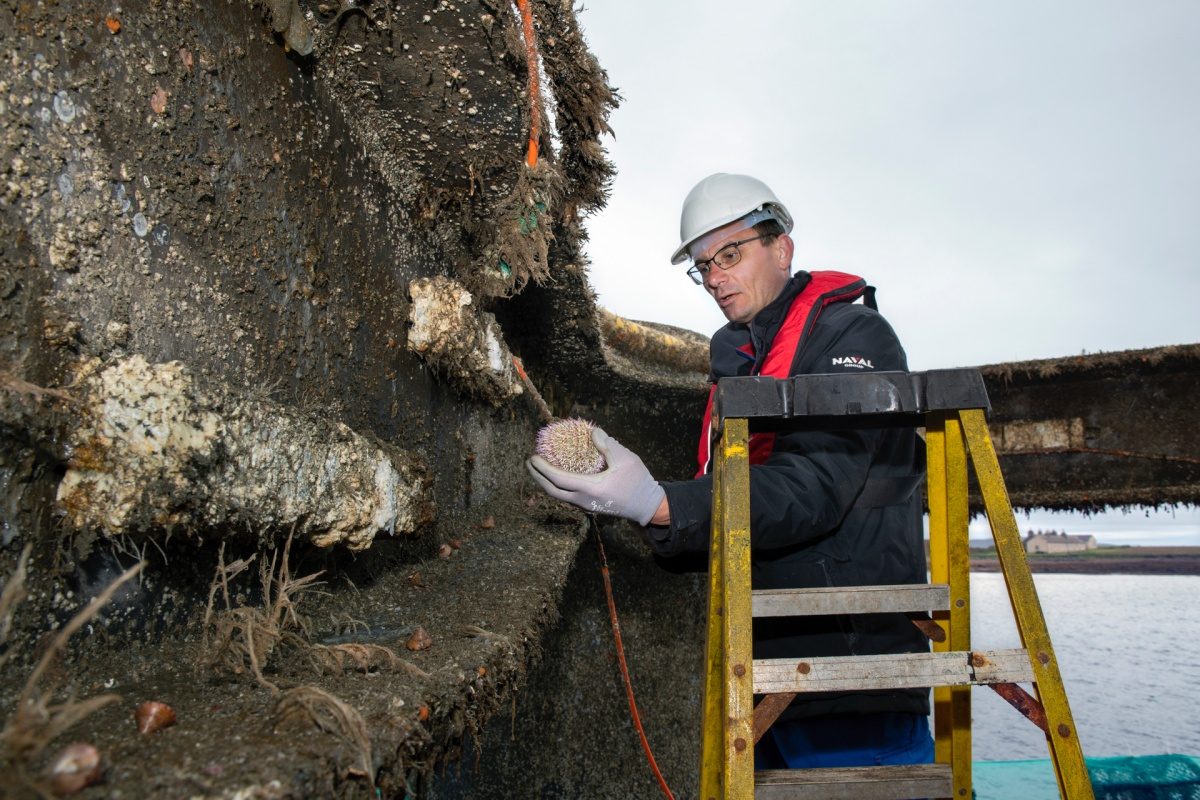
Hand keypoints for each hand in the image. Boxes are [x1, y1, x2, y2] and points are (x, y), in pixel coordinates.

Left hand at [527, 427, 665, 525]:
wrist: (647, 506)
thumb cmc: (638, 482)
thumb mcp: (626, 459)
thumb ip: (608, 445)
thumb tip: (593, 432)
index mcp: (590, 489)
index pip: (559, 479)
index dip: (543, 469)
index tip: (533, 457)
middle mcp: (584, 500)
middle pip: (552, 492)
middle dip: (537, 477)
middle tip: (529, 462)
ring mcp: (586, 506)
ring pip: (558, 496)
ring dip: (546, 482)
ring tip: (539, 468)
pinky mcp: (590, 506)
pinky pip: (567, 496)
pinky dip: (557, 486)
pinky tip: (557, 475)